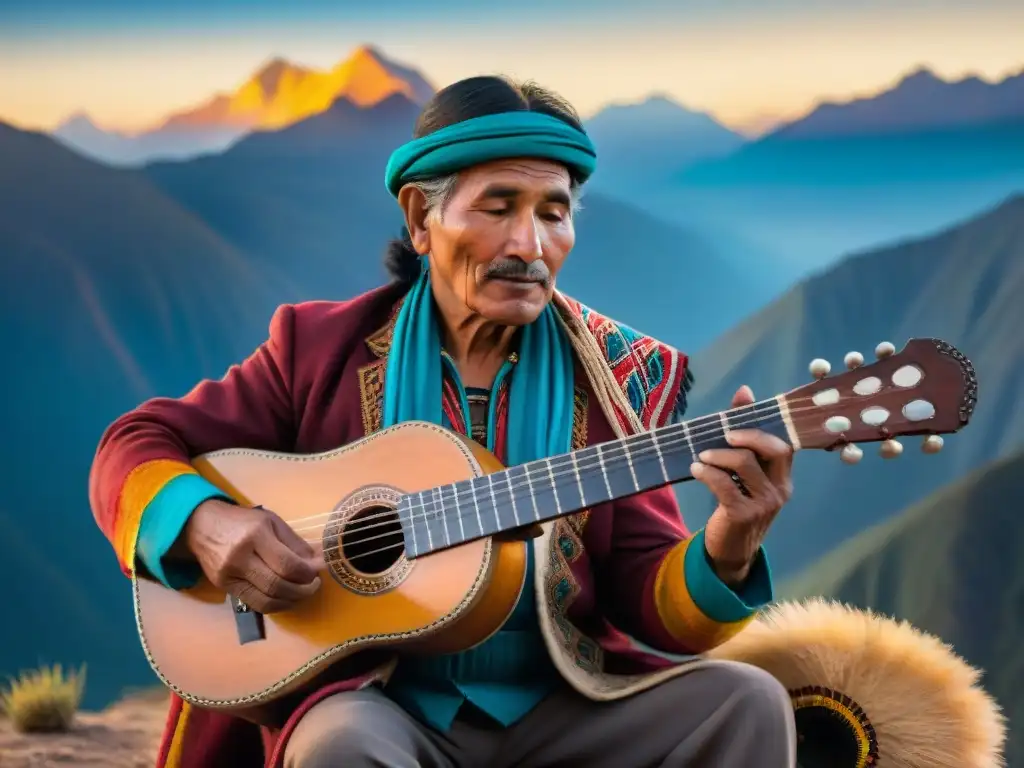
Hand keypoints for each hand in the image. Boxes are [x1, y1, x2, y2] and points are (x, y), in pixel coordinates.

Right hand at [182, 500, 322, 612]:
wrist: (202, 526)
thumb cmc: (243, 521)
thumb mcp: (272, 521)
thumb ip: (295, 542)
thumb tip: (317, 563)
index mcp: (256, 534)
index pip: (286, 564)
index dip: (307, 573)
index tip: (318, 572)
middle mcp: (240, 556)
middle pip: (276, 585)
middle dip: (302, 590)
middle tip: (314, 585)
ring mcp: (229, 574)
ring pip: (266, 600)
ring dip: (291, 601)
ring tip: (302, 593)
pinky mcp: (223, 587)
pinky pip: (254, 603)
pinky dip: (275, 604)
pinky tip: (285, 597)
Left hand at [691, 385, 793, 585]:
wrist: (730, 549)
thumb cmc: (735, 502)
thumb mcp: (742, 472)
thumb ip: (744, 435)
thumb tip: (745, 391)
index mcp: (783, 476)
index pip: (783, 442)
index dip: (763, 421)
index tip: (741, 403)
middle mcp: (781, 488)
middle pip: (774, 449)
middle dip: (747, 434)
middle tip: (724, 433)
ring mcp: (765, 503)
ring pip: (745, 464)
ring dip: (718, 454)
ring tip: (701, 455)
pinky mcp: (743, 515)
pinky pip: (725, 485)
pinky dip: (707, 472)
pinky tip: (696, 469)